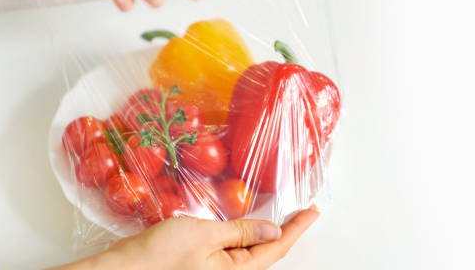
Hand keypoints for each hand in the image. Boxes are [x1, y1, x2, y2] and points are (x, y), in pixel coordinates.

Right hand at [52, 207, 318, 269]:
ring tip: (283, 215)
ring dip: (267, 234)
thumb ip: (242, 231)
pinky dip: (246, 237)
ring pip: (252, 253)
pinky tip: (248, 226)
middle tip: (303, 211)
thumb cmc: (160, 256)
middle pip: (268, 253)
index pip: (278, 248)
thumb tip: (273, 229)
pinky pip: (234, 253)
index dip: (298, 228)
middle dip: (287, 231)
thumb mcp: (206, 235)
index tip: (314, 211)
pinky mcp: (205, 267)